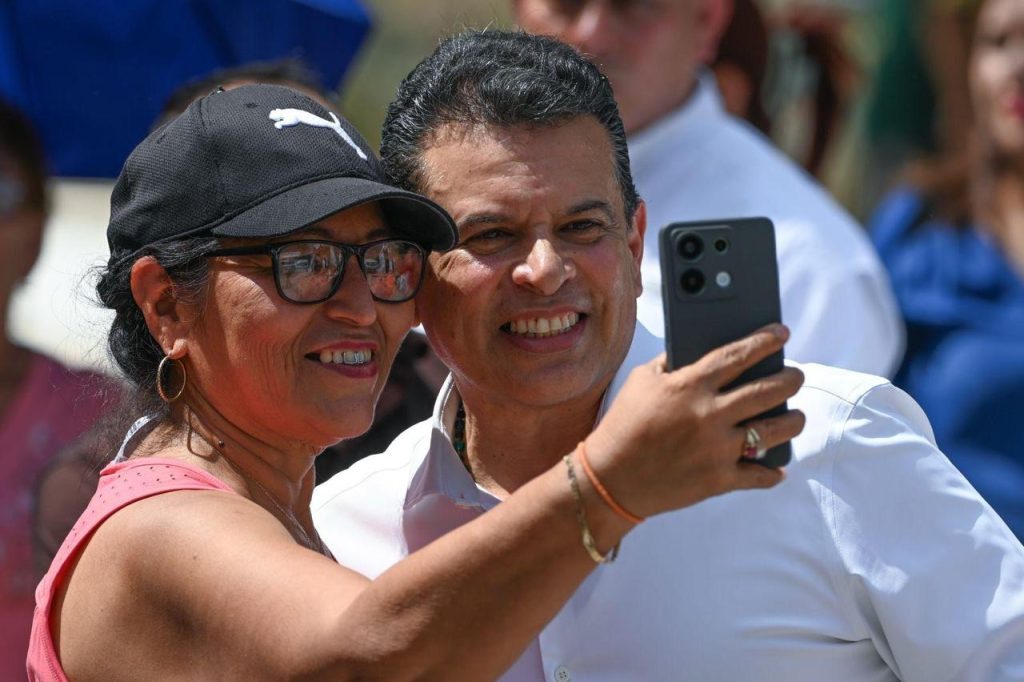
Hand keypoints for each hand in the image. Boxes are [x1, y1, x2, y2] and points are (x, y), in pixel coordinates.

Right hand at [585, 324, 804, 518]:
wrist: (609, 478)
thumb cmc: (623, 424)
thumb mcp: (641, 381)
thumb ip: (671, 363)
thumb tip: (700, 352)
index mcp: (690, 385)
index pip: (738, 354)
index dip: (764, 340)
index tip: (782, 333)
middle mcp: (709, 414)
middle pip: (768, 390)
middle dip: (791, 379)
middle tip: (796, 376)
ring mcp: (717, 449)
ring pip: (775, 431)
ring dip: (793, 421)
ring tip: (795, 416)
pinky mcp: (718, 480)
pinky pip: (759, 475)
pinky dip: (772, 472)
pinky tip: (778, 467)